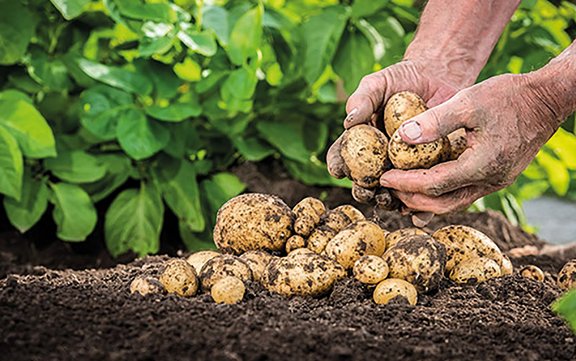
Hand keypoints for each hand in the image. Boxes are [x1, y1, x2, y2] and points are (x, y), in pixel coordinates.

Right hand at [326, 60, 460, 221]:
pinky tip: (419, 214)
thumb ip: (362, 100)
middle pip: (365, 183)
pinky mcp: (429, 171)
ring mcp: (404, 168)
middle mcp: (378, 160)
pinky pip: (423, 193)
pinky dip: (421, 208)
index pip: (342, 157)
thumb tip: (349, 122)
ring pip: (392, 193)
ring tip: (391, 201)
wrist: (438, 77)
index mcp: (360, 143)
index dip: (337, 165)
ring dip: (389, 202)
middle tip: (366, 190)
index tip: (338, 169)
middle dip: (363, 191)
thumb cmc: (401, 79)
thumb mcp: (378, 83)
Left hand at [379, 73, 562, 213]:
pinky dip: (440, 193)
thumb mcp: (469, 101)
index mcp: (482, 165)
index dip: (405, 183)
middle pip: (441, 203)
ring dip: (425, 200)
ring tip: (400, 189)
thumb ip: (436, 120)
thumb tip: (402, 137)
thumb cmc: (509, 96)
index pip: (433, 184)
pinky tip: (424, 185)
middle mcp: (489, 181)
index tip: (383, 177)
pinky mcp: (496, 177)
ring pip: (453, 203)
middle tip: (387, 187)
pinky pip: (463, 194)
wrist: (546, 100)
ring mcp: (495, 182)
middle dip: (411, 198)